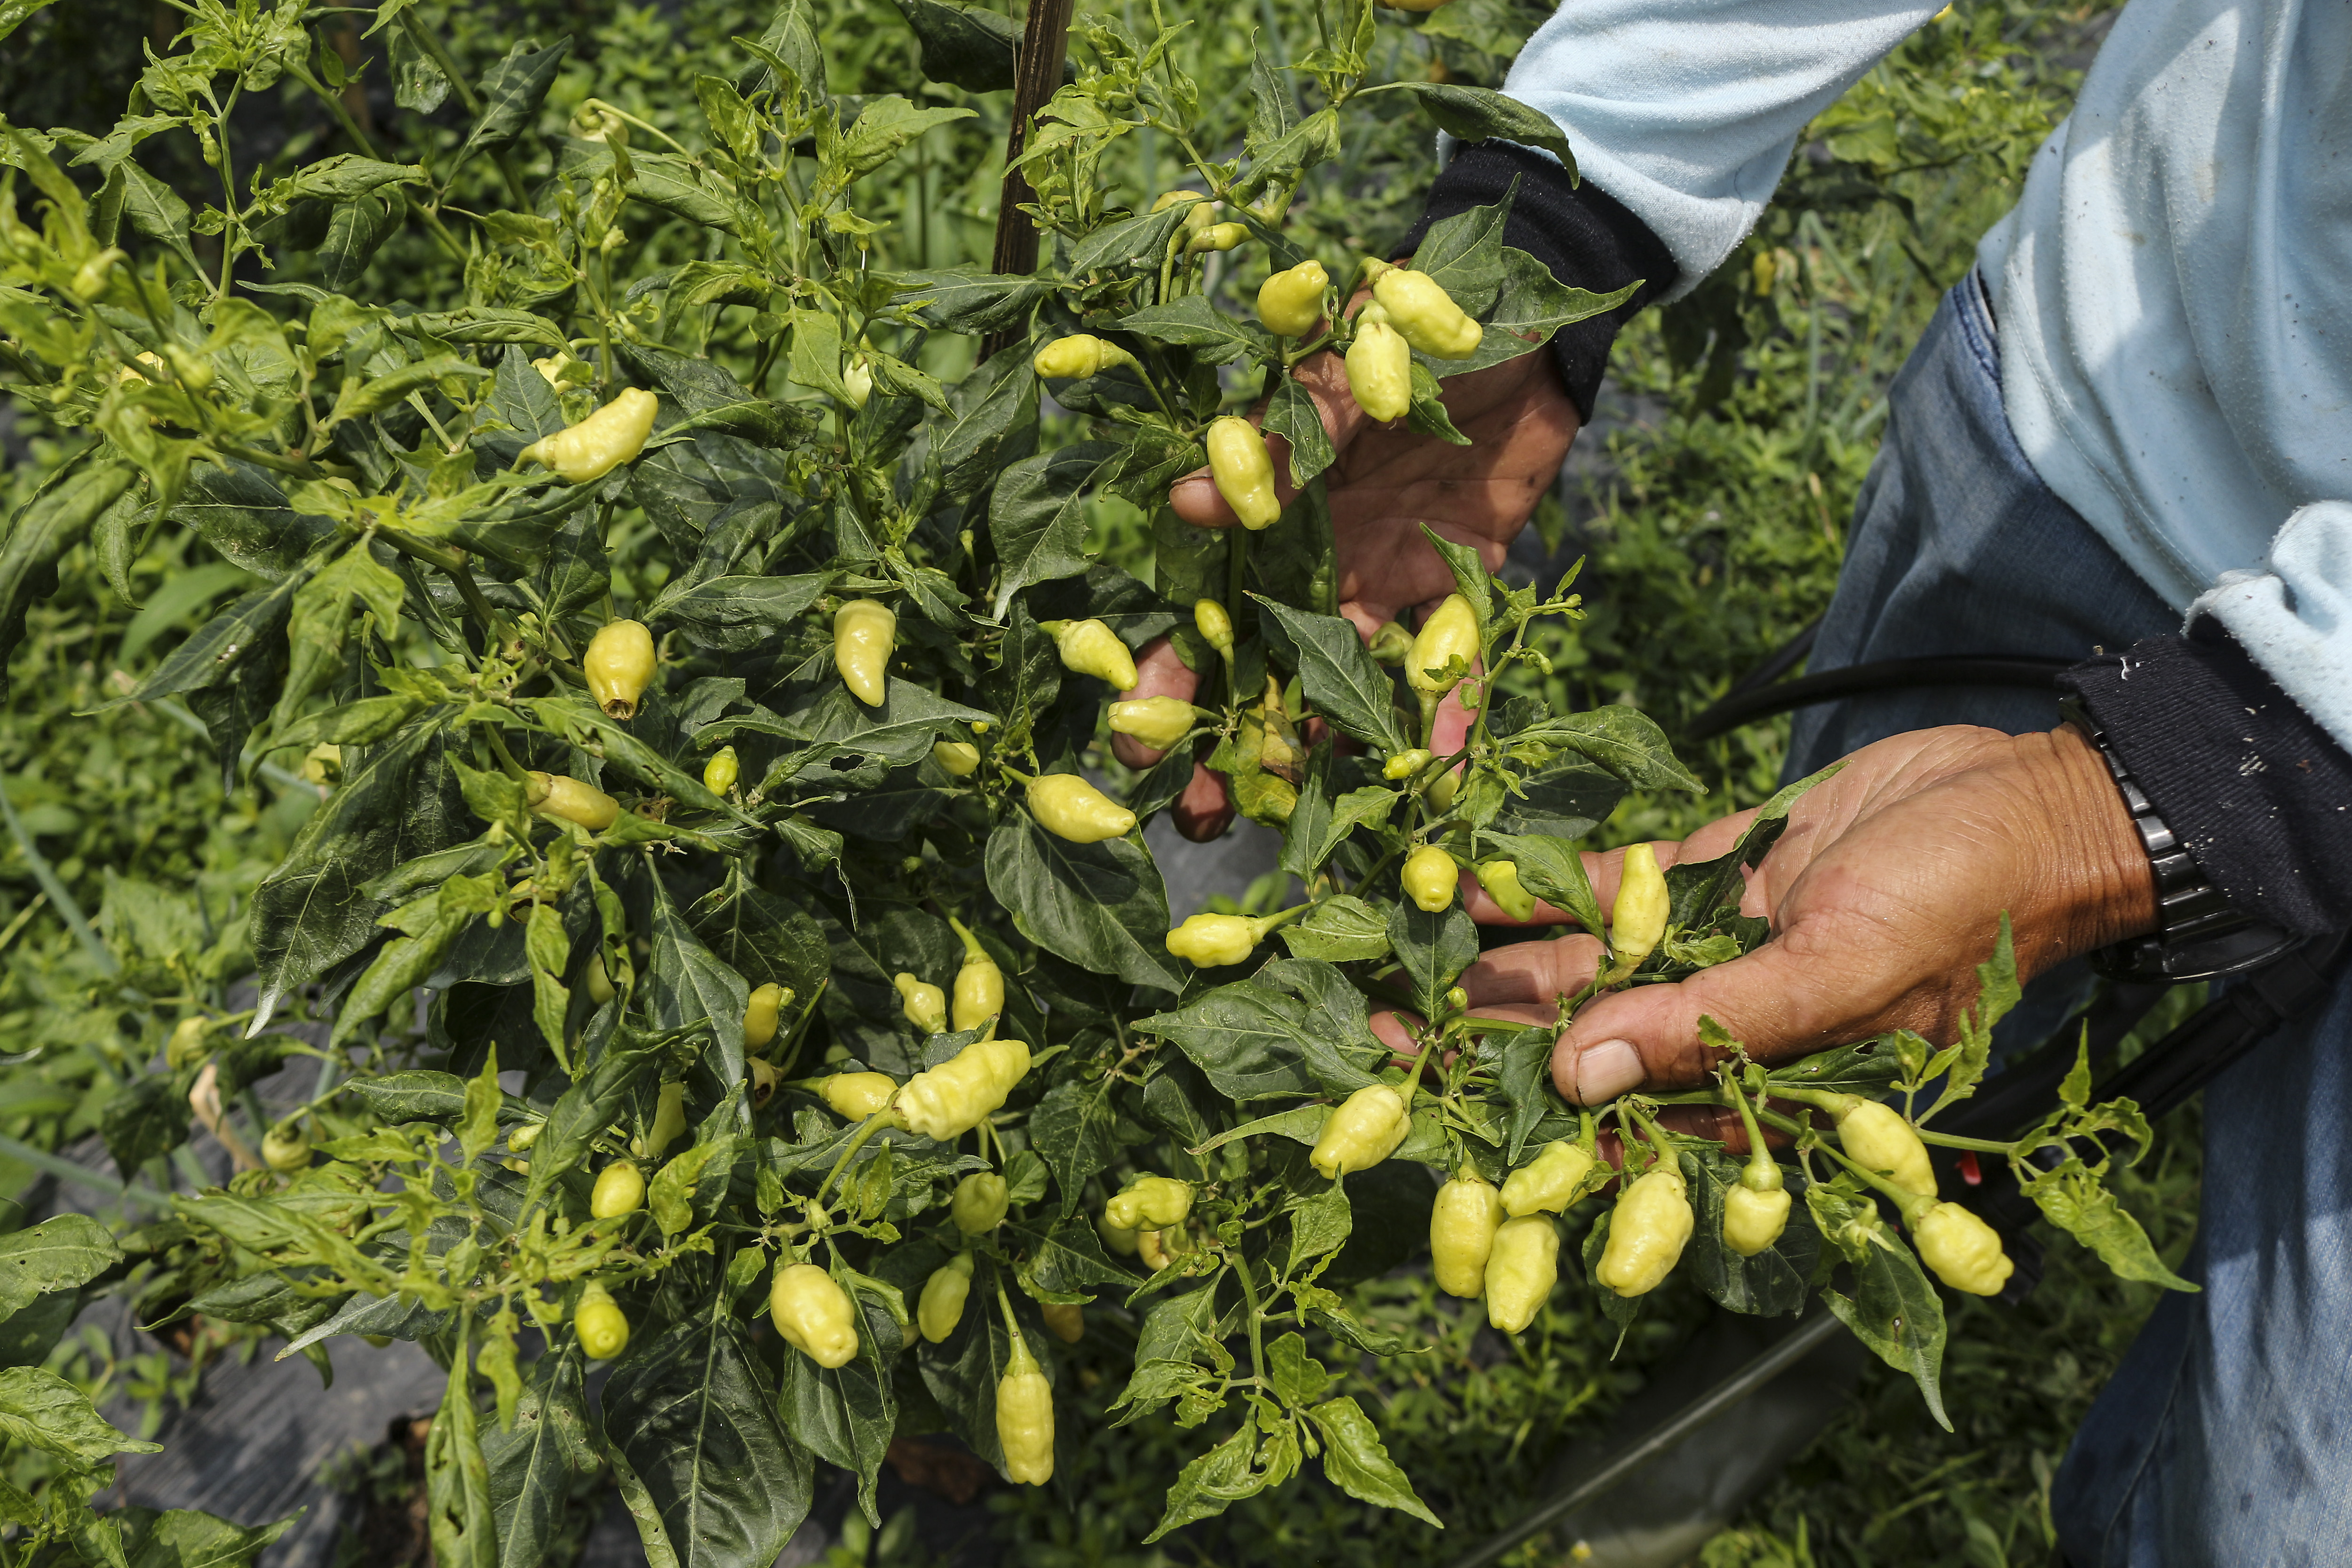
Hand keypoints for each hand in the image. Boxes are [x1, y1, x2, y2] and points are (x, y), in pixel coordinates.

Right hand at [1122, 336, 1581, 838]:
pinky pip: (1451, 663)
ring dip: (1319, 744)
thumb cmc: (1425, 328)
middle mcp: (1318, 554)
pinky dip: (1446, 710)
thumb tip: (1187, 498)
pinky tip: (1437, 764)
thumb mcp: (1348, 369)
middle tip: (1198, 814)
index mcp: (1273, 506)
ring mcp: (1385, 575)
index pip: (1203, 601)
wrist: (1538, 328)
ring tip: (1294, 813)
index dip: (1169, 670)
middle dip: (1228, 738)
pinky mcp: (1460, 586)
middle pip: (1262, 661)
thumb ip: (1284, 438)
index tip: (1134, 739)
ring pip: (1340, 678)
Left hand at [1443, 724, 2158, 1105]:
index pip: (1619, 1126)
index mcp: (1761, 1087)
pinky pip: (1612, 890)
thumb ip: (1717, 1024)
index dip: (1517, 1123)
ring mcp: (1714, 950)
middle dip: (1480, 1043)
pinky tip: (1466, 878)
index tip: (1422, 1113)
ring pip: (1583, 970)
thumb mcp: (1847, 968)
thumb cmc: (1968, 901)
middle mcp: (1725, 1031)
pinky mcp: (1715, 877)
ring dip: (1496, 964)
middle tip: (1371, 1036)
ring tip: (1394, 959)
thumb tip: (1578, 1074)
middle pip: (1580, 1048)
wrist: (2028, 799)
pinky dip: (1544, 886)